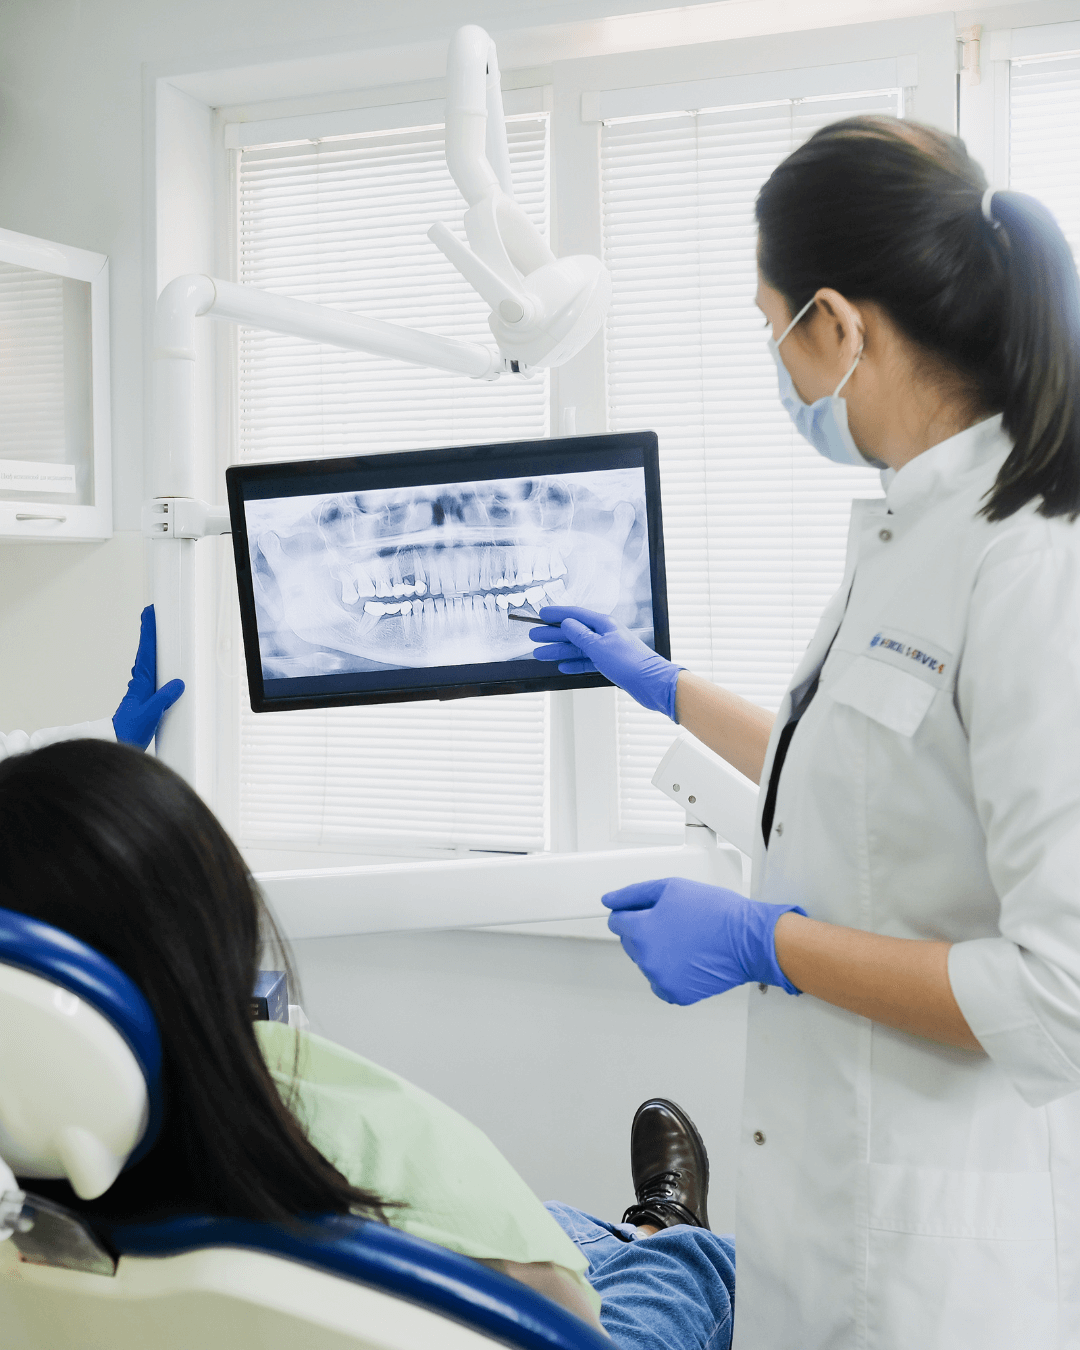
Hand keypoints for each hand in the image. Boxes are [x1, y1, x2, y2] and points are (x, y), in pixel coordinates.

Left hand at [112, 606, 185, 750]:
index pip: (146, 652)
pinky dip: (154, 664)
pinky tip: (158, 665)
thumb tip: (177, 684)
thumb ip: (163, 698)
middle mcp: (140, 685)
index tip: (148, 615)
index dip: (148, 632)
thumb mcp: (150, 714)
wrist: (117, 744)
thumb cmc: (128, 731)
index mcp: (141, 684)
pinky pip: (152, 676)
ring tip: (154, 633)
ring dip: (150, 647)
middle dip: (148, 634)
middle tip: (150, 615)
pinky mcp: (145, 700)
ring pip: (147, 663)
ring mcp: (141, 692)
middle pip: (146, 653)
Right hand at [529, 606, 682, 719]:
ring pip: (577, 648)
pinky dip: (574, 663)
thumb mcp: (599, 646)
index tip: (541, 613)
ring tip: (540, 654)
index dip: (556, 614)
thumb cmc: (631, 662)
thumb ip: (580, 635)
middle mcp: (605, 634)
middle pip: (573, 632)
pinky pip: (586, 661)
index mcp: (604, 624)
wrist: (652, 683)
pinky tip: (562, 665)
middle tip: (534, 635)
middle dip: (552, 634)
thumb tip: (567, 624)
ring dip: (558, 651)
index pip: (575, 615)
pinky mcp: (610, 664)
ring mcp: (607, 649)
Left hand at [603, 877, 805, 1004]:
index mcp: (641, 931)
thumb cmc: (716, 913)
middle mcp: (646, 959)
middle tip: (675, 923)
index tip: (648, 913)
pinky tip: (689, 958)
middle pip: (631, 943)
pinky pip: (661, 981)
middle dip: (646, 932)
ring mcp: (660, 979)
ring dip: (659, 951)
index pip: (616, 922)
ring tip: (688, 939)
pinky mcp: (676, 994)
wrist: (748, 940)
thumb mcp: (671, 888)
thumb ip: (634, 894)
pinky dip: (671, 971)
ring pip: (647, 962)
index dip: (633, 913)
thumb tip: (610, 900)